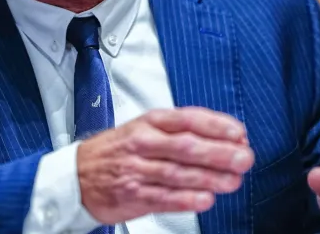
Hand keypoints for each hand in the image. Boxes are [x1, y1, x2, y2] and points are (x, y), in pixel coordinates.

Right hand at [77, 107, 252, 224]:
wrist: (76, 175)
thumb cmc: (118, 150)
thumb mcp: (146, 129)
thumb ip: (183, 133)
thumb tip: (226, 139)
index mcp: (150, 122)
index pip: (187, 119)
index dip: (216, 125)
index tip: (239, 133)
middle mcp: (143, 143)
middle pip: (186, 146)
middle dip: (219, 153)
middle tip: (243, 158)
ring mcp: (137, 169)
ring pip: (178, 173)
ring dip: (209, 178)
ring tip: (233, 181)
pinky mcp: (132, 195)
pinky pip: (163, 197)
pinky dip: (186, 200)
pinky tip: (205, 200)